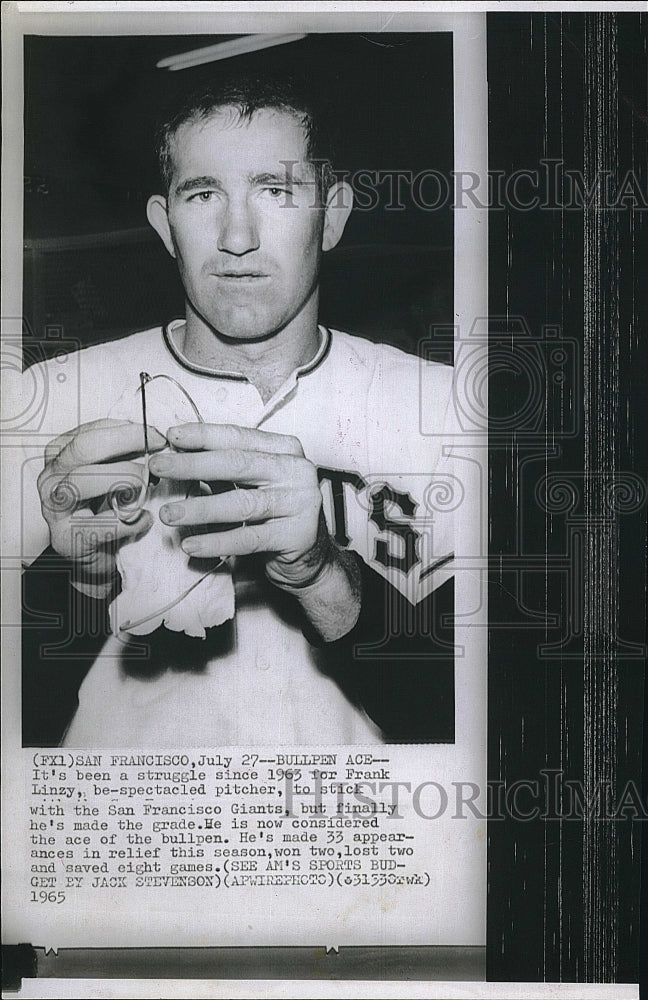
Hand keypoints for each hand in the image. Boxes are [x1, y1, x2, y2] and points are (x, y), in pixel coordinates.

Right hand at [38, 418, 165, 586]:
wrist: (95, 556)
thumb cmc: (106, 510)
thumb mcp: (113, 475)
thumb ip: (126, 455)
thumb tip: (157, 438)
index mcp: (60, 455)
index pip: (91, 431)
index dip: (128, 430)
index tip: (158, 435)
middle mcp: (51, 478)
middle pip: (83, 449)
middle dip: (126, 444)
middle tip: (157, 452)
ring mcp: (54, 509)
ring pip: (82, 482)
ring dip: (122, 479)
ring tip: (147, 485)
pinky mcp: (66, 539)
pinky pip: (100, 525)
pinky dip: (129, 522)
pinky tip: (145, 519)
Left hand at [150, 423, 334, 587]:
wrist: (311, 559)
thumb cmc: (274, 516)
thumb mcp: (251, 485)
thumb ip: (221, 471)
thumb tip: (176, 456)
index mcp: (285, 450)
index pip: (239, 437)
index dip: (204, 435)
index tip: (172, 436)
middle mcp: (297, 471)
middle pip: (237, 464)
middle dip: (193, 465)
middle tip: (159, 467)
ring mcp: (300, 502)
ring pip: (241, 503)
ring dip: (199, 509)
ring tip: (169, 514)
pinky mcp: (297, 535)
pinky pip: (248, 538)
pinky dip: (216, 542)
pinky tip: (192, 544)